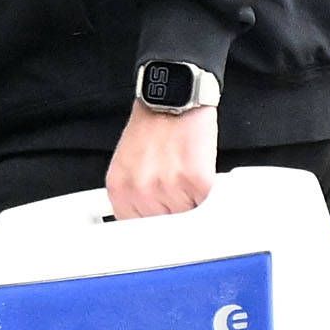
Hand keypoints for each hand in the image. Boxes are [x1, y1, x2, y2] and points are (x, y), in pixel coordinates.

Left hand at [106, 101, 217, 218]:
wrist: (172, 99)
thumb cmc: (152, 128)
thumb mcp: (129, 165)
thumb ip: (134, 196)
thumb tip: (147, 228)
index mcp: (120, 190)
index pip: (136, 230)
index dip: (153, 227)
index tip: (161, 228)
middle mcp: (141, 191)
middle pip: (164, 227)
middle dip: (173, 213)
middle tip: (176, 189)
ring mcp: (168, 187)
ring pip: (188, 219)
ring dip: (193, 205)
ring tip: (186, 178)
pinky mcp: (197, 181)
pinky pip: (209, 205)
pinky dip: (210, 194)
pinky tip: (200, 174)